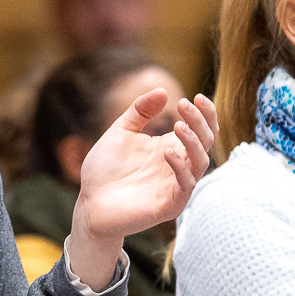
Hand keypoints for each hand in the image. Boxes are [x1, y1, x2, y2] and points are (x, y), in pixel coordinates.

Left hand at [67, 90, 216, 284]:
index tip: (195, 96)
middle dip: (200, 122)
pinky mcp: (170, 205)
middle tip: (185, 105)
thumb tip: (161, 90)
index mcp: (170, 147)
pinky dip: (181, 168)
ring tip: (178, 126)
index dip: (205, 113)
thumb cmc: (104, 170)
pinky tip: (168, 152)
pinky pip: (186, 186)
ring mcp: (175, 185)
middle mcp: (178, 165)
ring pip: (201, 162)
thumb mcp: (121, 132)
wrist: (89, 202)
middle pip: (205, 141)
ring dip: (194, 142)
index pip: (201, 129)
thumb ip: (140, 111)